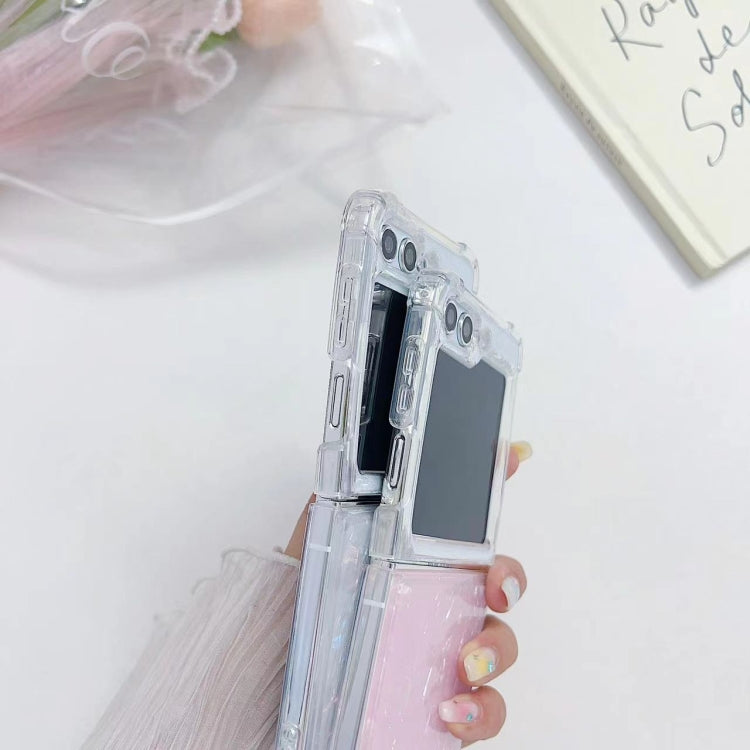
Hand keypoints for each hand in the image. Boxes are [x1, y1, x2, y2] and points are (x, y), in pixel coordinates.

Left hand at [284, 442, 532, 746]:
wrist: (276, 660)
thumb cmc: (307, 594)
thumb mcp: (323, 533)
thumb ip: (352, 491)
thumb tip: (372, 449)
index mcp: (425, 563)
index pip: (475, 535)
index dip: (499, 501)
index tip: (512, 477)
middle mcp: (443, 606)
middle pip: (500, 590)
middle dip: (509, 583)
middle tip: (493, 590)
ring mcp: (446, 654)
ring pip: (501, 649)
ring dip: (497, 652)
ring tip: (466, 663)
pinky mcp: (441, 703)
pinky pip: (481, 710)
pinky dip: (477, 712)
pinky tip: (450, 711)